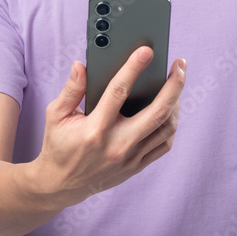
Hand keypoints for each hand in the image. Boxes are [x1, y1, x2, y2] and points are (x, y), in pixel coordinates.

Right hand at [29, 46, 185, 207]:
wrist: (61, 184)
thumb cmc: (58, 145)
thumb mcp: (56, 115)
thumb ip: (71, 89)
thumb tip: (81, 65)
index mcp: (95, 129)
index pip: (119, 92)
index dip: (133, 68)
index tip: (146, 51)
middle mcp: (117, 144)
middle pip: (157, 111)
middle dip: (174, 85)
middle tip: (180, 65)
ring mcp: (130, 157)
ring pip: (166, 128)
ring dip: (176, 102)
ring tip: (177, 83)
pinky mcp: (136, 166)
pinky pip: (164, 144)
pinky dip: (171, 124)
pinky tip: (171, 108)